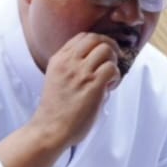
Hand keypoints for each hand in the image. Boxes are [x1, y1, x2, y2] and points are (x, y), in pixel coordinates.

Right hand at [30, 32, 125, 147]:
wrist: (50, 129)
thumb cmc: (56, 110)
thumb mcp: (57, 79)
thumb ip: (74, 68)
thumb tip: (98, 64)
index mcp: (59, 59)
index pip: (82, 37)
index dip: (98, 41)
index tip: (104, 51)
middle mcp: (69, 62)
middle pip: (96, 38)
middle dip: (109, 46)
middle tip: (114, 58)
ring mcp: (81, 73)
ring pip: (106, 50)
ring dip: (113, 62)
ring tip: (109, 77)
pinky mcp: (93, 85)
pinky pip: (112, 69)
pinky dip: (116, 76)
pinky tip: (109, 86)